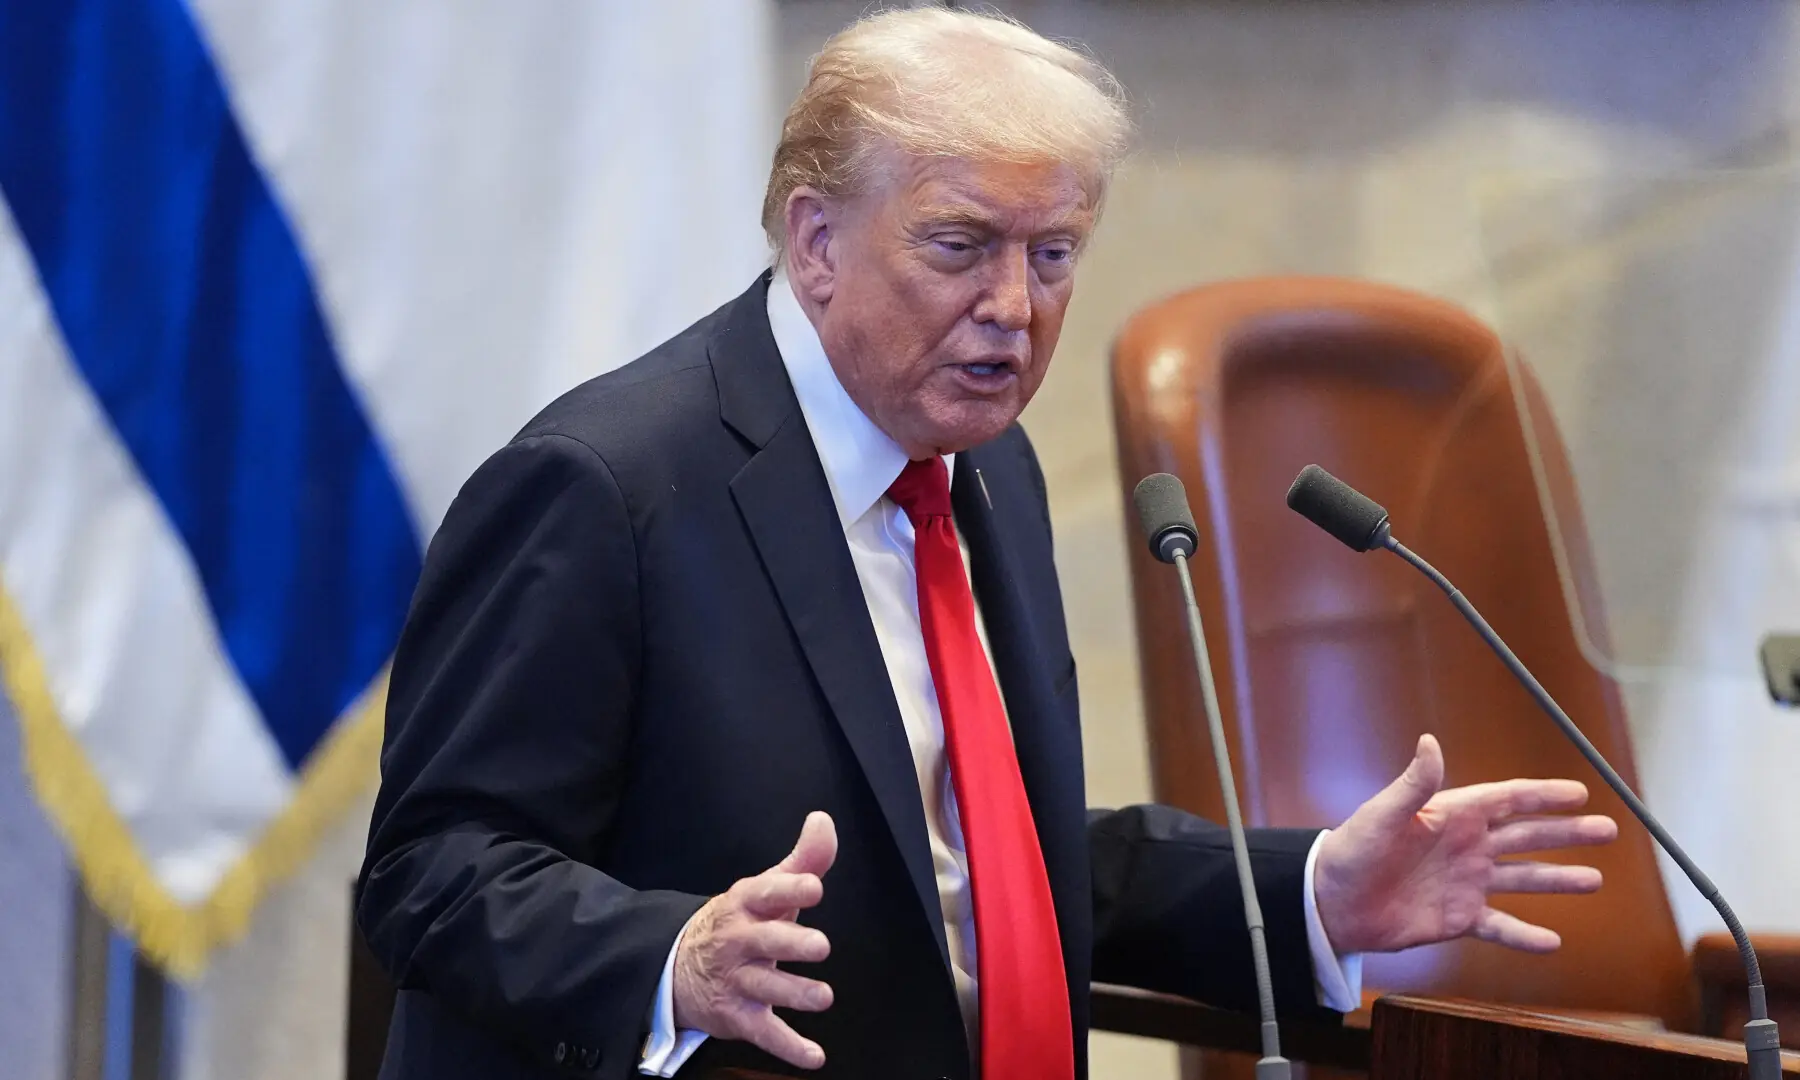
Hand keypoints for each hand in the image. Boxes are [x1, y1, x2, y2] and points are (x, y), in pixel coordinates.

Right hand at [673, 811, 837, 1069]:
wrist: (679, 966)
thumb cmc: (741, 921)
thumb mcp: (767, 888)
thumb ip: (803, 859)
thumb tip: (824, 821)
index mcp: (747, 904)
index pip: (768, 893)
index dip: (791, 890)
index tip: (815, 888)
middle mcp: (740, 941)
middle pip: (767, 942)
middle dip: (792, 944)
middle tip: (821, 946)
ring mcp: (738, 980)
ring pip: (766, 989)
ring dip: (795, 993)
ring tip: (823, 997)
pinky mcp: (739, 1016)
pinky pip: (765, 1033)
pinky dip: (789, 1048)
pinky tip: (814, 1056)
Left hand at [1313, 734, 1618, 955]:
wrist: (1331, 902)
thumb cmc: (1352, 851)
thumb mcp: (1382, 815)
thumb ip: (1414, 785)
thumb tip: (1430, 742)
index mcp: (1452, 815)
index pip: (1508, 800)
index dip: (1544, 795)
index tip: (1580, 791)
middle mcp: (1466, 846)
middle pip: (1528, 836)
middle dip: (1567, 833)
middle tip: (1608, 830)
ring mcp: (1465, 882)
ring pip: (1523, 878)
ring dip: (1559, 879)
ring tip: (1595, 879)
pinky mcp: (1457, 918)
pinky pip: (1500, 926)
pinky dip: (1526, 935)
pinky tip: (1553, 942)